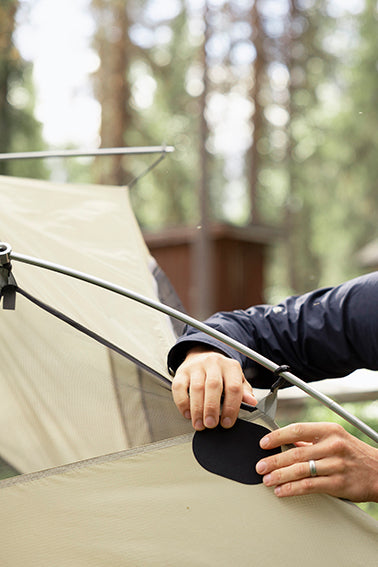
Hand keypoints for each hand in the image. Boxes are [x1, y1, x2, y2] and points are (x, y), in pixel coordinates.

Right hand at [171, 346, 256, 430]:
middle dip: (212, 408)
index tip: (227, 422)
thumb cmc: (220, 372)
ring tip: (199, 424)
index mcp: (230, 366)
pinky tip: (187, 413)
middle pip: (213, 386)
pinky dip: (182, 403)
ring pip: (196, 388)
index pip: (233, 387)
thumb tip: (252, 401)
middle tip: (211, 424)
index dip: (231, 407)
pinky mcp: (182, 371)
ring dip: (197, 409)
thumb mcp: (236, 378)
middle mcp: (214, 363)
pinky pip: (179, 387)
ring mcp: (196, 366)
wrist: (202, 356)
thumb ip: (244, 391)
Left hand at [255, 422, 377, 501]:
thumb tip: (285, 442)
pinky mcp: (338, 483)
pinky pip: (310, 486)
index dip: (277, 436)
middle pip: (296, 452)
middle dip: (274, 461)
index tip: (263, 443)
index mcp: (329, 430)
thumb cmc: (354, 453)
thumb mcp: (335, 439)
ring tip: (267, 480)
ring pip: (301, 470)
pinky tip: (282, 491)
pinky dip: (292, 489)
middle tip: (260, 466)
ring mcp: (336, 465)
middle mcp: (332, 445)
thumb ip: (311, 441)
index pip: (297, 429)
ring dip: (280, 476)